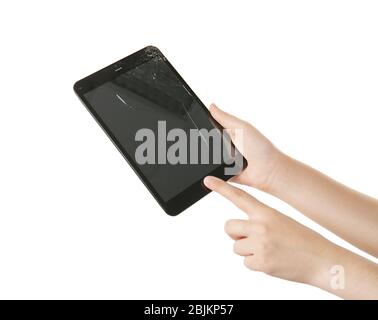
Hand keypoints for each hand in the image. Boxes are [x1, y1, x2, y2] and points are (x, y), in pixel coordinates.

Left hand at [203, 176, 335, 284]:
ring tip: (269, 251)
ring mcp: (260, 244)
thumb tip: (242, 231)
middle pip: (228, 227)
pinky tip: (272, 261)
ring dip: (248, 251)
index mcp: (266, 212)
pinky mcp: (261, 262)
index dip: (222, 187)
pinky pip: (246, 263)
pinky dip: (256, 264)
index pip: (239, 196)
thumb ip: (260, 221)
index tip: (208, 180)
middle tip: (253, 239)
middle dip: (237, 234)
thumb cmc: (302, 240)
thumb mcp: (281, 221)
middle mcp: (260, 226)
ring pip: (236, 247)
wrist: (322, 260)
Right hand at [209, 103, 283, 190]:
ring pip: (211, 159)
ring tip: (209, 157)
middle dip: (207, 143)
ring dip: (211, 158)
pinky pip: (215, 173)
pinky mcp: (227, 174)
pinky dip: (213, 172)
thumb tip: (211, 106)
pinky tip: (212, 170)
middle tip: (202, 142)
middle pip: (211, 143)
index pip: (216, 126)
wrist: (268, 171)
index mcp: (234, 133)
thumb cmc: (261, 148)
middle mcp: (231, 147)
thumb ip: (226, 118)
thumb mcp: (242, 127)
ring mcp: (228, 161)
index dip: (206, 124)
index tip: (196, 122)